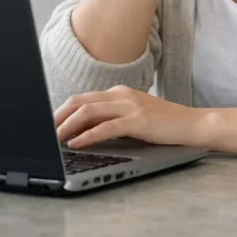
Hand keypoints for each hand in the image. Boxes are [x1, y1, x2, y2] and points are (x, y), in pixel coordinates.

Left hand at [54, 85, 205, 148]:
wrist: (192, 124)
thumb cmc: (163, 124)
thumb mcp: (133, 116)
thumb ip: (111, 118)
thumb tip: (82, 130)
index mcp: (118, 92)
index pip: (82, 99)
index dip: (61, 111)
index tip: (48, 124)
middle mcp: (121, 95)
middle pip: (80, 101)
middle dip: (58, 117)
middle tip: (44, 131)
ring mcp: (130, 105)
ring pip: (88, 112)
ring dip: (67, 126)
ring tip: (54, 138)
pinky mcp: (138, 120)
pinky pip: (105, 127)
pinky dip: (87, 135)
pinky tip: (76, 143)